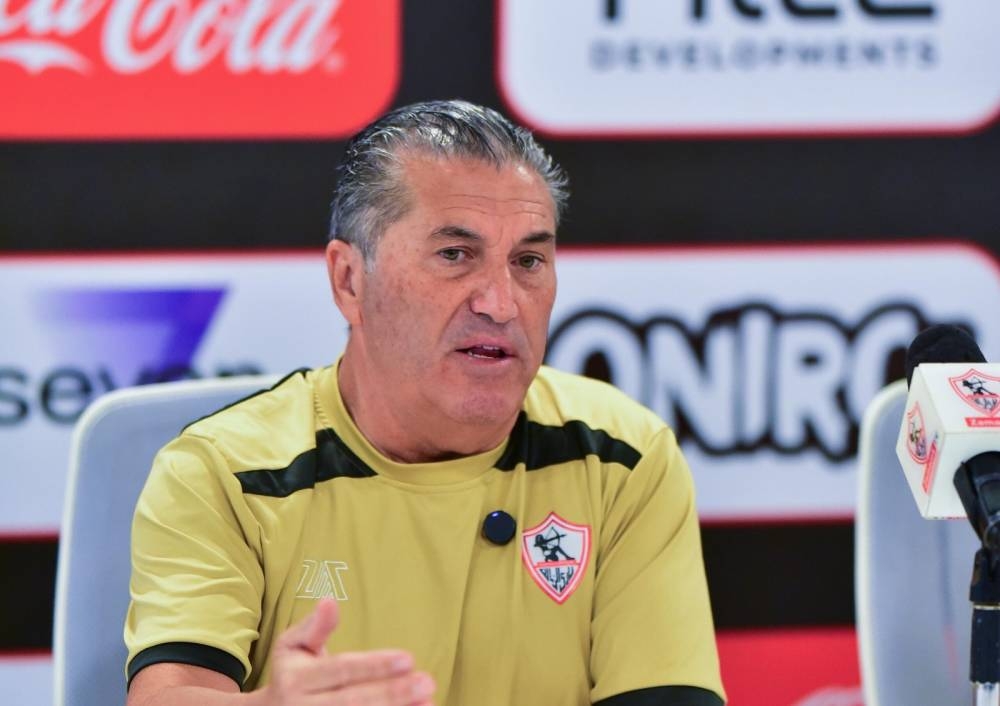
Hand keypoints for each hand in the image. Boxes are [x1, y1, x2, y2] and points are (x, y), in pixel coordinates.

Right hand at [264, 598, 435, 704]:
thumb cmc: (292, 672)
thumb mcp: (292, 645)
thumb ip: (314, 626)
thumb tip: (329, 602)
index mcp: (297, 680)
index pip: (341, 670)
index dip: (375, 666)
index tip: (408, 658)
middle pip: (353, 702)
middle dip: (392, 693)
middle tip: (427, 682)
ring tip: (428, 700)